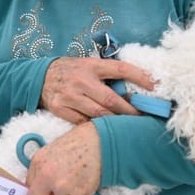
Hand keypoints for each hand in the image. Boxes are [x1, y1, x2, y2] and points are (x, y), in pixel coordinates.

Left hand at [24, 123, 101, 194]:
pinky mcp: (76, 192)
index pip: (29, 187)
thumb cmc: (78, 145)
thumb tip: (44, 190)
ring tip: (78, 186)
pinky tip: (85, 182)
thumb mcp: (52, 152)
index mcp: (37, 163)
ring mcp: (60, 185)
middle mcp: (46, 175)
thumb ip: (44, 170)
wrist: (98, 142)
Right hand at [40, 57, 154, 123]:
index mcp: (91, 65)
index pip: (120, 69)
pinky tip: (104, 129)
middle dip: (131, 111)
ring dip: (115, 122)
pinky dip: (95, 126)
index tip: (156, 85)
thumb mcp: (88, 65)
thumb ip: (107, 74)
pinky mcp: (59, 108)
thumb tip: (134, 88)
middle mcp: (81, 80)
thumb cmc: (71, 71)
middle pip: (112, 100)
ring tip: (127, 126)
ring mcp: (69, 95)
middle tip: (145, 118)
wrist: (38, 77)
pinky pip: (83, 123)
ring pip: (99, 114)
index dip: (140, 77)